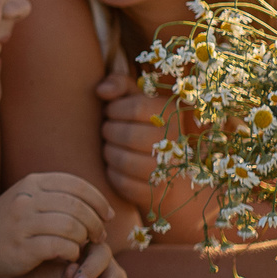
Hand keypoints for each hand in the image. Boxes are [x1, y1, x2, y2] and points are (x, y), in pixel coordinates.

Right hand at [0, 172, 112, 277]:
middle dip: (96, 222)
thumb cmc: (9, 226)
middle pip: (77, 206)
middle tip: (100, 236)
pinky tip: (71, 256)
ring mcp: (23, 223)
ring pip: (71, 226)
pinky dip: (72, 252)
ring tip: (86, 246)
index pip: (76, 185)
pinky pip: (61, 247)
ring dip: (85, 238)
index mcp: (31, 183)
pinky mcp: (23, 248)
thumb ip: (55, 196)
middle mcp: (26, 199)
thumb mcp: (26, 200)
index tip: (107, 215)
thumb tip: (96, 202)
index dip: (98, 200)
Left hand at [97, 68, 181, 209]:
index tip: (110, 112)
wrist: (162, 166)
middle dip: (108, 132)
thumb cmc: (140, 124)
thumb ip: (119, 85)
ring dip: (108, 153)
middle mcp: (175, 141)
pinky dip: (112, 173)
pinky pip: (122, 183)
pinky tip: (115, 166)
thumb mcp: (134, 99)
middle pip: (127, 135)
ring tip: (109, 147)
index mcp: (171, 114)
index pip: (134, 107)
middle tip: (107, 131)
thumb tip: (101, 90)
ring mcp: (167, 170)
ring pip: (123, 160)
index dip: (113, 109)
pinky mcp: (156, 192)